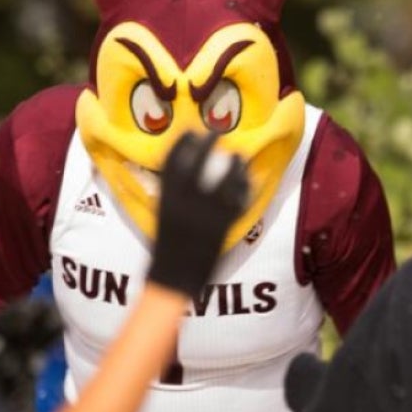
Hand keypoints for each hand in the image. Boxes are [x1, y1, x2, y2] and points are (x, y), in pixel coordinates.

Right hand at [147, 131, 249, 298]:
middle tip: (216, 131)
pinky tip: (249, 182)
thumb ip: (172, 195)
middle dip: (207, 143)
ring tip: (239, 156)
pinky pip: (237, 203)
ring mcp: (203, 215)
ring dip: (233, 165)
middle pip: (197, 163)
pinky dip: (244, 190)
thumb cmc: (166, 249)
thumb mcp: (162, 217)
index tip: (191, 130)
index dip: (181, 142)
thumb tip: (183, 174)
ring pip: (223, 181)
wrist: (172, 281)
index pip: (171, 162)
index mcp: (165, 200)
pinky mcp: (221, 228)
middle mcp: (183, 204)